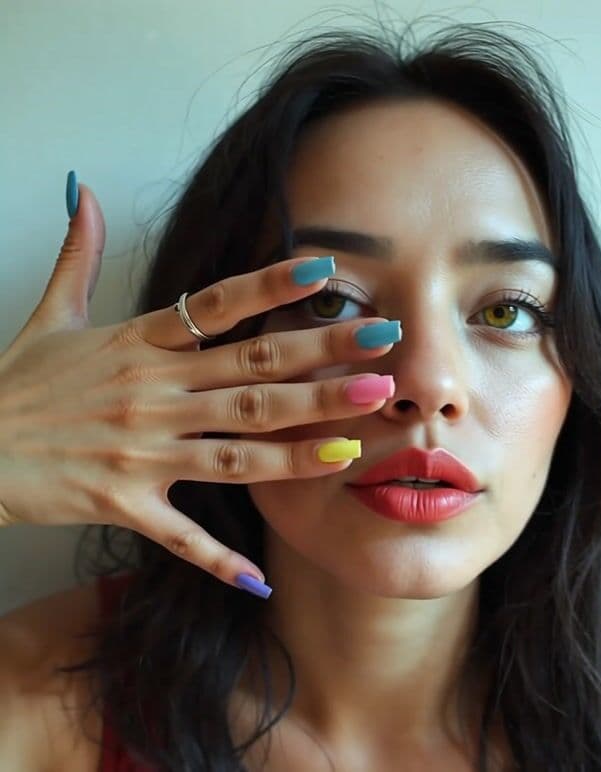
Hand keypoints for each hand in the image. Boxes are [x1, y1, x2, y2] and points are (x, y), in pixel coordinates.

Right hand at [0, 175, 399, 592]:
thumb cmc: (15, 384)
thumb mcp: (47, 315)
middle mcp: (151, 394)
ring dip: (299, 446)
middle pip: (250, 375)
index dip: (269, 286)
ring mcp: (140, 451)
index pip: (215, 306)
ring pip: (235, 447)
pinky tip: (261, 579)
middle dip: (320, 364)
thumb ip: (75, 255)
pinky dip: (217, 557)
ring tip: (358, 440)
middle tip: (384, 354)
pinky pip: (179, 534)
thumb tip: (79, 192)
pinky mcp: (122, 502)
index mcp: (138, 345)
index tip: (325, 269)